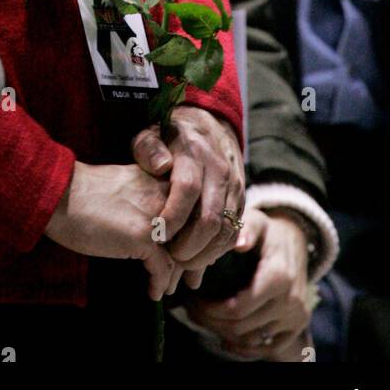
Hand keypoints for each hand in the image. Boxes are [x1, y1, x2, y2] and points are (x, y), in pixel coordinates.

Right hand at [43, 161, 184, 299]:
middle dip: (191, 257)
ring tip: (169, 287)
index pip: (192, 210)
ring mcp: (155, 215)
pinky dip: (159, 283)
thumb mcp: (128, 185)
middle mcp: (165, 194)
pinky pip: (162, 268)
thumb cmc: (86, 191)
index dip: (193, 234)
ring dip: (176, 275)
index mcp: (162, 178)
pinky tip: (154, 292)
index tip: (190, 252)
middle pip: (193, 232)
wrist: (60, 193)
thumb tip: (160, 225)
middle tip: (188, 276)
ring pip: (182, 252)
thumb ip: (149, 198)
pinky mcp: (142, 236)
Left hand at [131, 104, 244, 279]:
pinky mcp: (241, 199)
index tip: (157, 234)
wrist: (208, 126)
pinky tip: (198, 257)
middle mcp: (218, 169)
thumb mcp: (150, 136)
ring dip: (204, 254)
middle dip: (189, 246)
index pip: (187, 189)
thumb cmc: (169, 138)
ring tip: (182, 263)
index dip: (172, 217)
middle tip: (169, 257)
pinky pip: (234, 232)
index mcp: (193, 152)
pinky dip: (217, 251)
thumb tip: (160, 166)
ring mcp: (233, 186)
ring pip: (226, 231)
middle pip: (210, 218)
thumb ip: (147, 150)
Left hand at [188, 208, 311, 359]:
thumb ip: (248, 229)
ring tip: (204, 319)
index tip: (193, 301)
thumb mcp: (258, 221)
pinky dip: (245, 349)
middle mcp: (291, 301)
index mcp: (279, 277)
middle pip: (241, 327)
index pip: (237, 309)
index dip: (210, 310)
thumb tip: (239, 243)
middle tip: (192, 310)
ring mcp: (296, 317)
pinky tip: (226, 340)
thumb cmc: (268, 232)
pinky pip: (269, 349)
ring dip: (223, 334)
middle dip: (211, 322)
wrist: (296, 241)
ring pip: (251, 340)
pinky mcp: (297, 327)